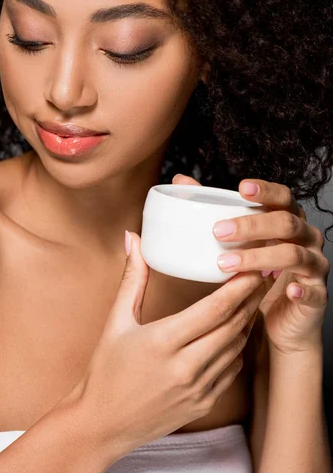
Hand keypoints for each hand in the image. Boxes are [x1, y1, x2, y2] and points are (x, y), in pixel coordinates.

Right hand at [63, 221, 265, 462]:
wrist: (101, 425)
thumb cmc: (106, 372)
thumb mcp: (116, 321)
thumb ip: (132, 278)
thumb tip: (132, 239)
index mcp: (163, 342)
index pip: (215, 309)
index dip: (240, 286)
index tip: (253, 267)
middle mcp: (185, 367)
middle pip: (233, 325)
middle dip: (251, 298)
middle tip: (261, 276)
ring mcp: (197, 389)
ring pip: (236, 347)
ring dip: (247, 321)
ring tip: (253, 299)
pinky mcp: (202, 404)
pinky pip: (231, 371)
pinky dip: (238, 348)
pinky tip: (237, 333)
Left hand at [180, 174, 329, 354]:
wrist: (281, 319)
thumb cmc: (257, 272)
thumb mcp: (238, 242)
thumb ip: (213, 210)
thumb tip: (181, 179)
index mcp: (289, 219)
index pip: (283, 197)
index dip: (266, 191)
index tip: (241, 189)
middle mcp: (307, 238)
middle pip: (286, 223)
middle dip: (252, 225)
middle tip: (218, 231)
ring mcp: (315, 266)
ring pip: (293, 254)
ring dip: (258, 257)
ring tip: (226, 264)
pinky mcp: (318, 296)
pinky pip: (313, 292)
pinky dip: (300, 290)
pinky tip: (286, 290)